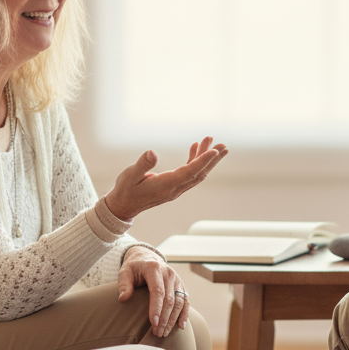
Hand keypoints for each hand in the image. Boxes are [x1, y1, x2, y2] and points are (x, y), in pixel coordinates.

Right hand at [106, 136, 227, 221]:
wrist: (123, 206)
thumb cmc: (126, 190)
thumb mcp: (130, 175)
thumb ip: (142, 164)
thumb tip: (152, 152)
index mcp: (166, 185)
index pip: (189, 173)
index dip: (203, 161)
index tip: (215, 151)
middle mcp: (175, 188)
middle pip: (199, 174)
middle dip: (212, 160)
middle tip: (224, 146)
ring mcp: (176, 188)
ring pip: (196, 173)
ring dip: (206, 159)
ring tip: (214, 143)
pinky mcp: (173, 186)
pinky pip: (189, 173)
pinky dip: (195, 160)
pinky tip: (195, 147)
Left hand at [117, 246, 189, 337]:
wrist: (147, 258)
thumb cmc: (134, 268)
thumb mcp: (124, 272)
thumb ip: (124, 284)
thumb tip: (123, 299)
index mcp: (154, 269)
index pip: (158, 291)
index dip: (157, 308)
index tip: (154, 323)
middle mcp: (168, 273)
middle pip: (170, 299)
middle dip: (165, 318)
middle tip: (157, 333)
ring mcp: (176, 280)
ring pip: (179, 302)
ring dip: (173, 319)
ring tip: (164, 333)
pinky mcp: (180, 286)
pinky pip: (185, 301)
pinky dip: (184, 314)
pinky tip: (181, 326)